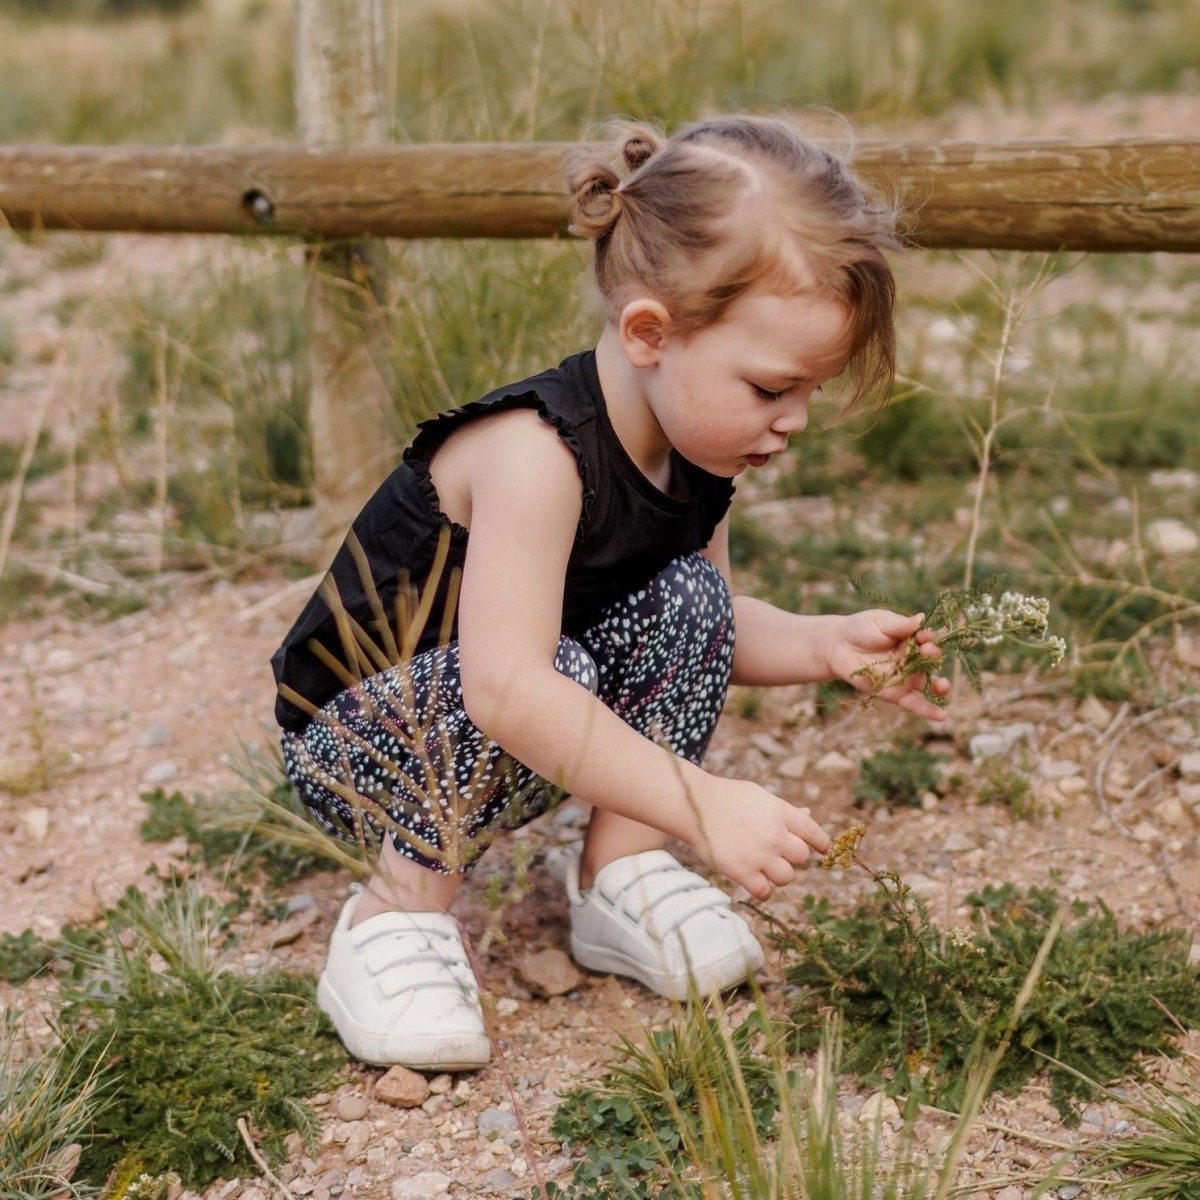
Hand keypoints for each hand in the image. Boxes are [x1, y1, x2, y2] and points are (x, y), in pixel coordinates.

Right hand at [692, 777, 830, 900]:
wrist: (694, 805)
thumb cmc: (727, 798)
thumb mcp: (759, 796)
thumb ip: (784, 810)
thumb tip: (808, 817)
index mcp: (781, 812)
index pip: (813, 832)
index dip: (821, 843)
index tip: (823, 849)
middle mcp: (774, 834)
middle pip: (801, 857)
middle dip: (791, 856)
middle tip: (775, 853)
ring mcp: (759, 854)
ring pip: (786, 877)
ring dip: (777, 874)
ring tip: (763, 867)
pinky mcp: (742, 871)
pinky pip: (765, 892)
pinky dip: (763, 889)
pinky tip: (756, 882)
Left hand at [829, 609, 950, 720]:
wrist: (837, 646)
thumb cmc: (860, 629)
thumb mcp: (882, 623)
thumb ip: (901, 625)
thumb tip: (921, 618)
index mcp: (912, 640)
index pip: (928, 640)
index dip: (929, 638)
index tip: (923, 636)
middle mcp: (913, 659)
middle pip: (932, 661)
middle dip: (934, 656)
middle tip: (927, 651)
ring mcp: (906, 677)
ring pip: (929, 685)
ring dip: (941, 687)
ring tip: (944, 686)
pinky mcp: (895, 693)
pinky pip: (914, 703)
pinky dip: (928, 710)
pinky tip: (942, 716)